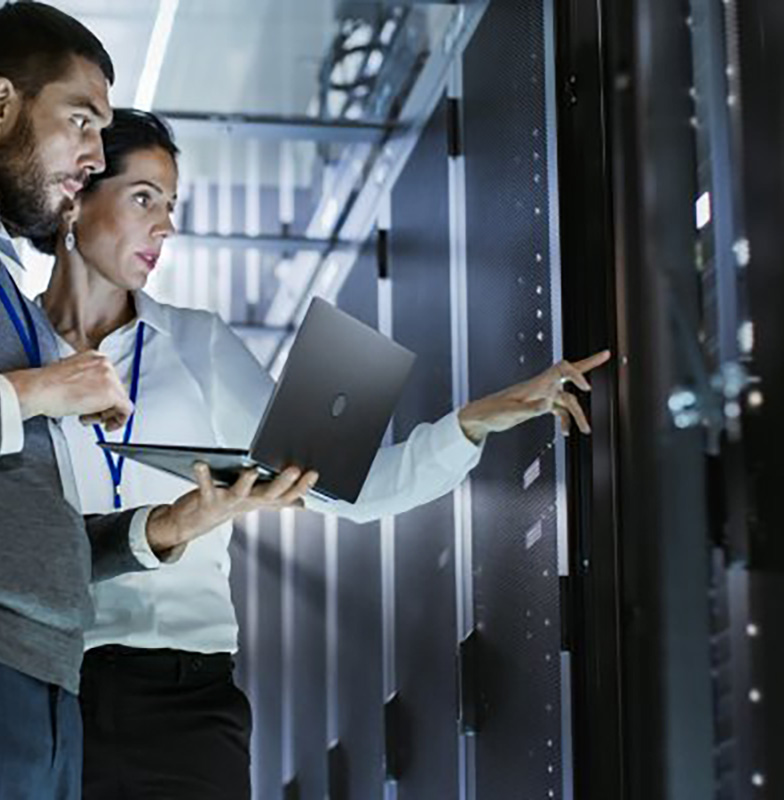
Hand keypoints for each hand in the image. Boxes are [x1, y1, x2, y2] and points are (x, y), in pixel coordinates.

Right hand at [5, 351, 133, 430]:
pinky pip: (126, 410)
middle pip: (117, 390)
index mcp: (95, 357)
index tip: (98, 405)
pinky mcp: (112, 393)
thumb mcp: (72, 375)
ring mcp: (110, 378)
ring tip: (88, 417)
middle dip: (104, 406)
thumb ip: (88, 380)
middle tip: (91, 415)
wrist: (39, 389)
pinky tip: (106, 425)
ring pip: (121, 400)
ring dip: (105, 414)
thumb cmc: (47, 386)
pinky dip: (119, 421)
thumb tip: (95, 394)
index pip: (109, 379)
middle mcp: (105, 364)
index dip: (103, 397)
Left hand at [145, 463, 318, 555]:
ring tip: (252, 470)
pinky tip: (200, 463)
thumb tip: (302, 503)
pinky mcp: (207, 499)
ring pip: (241, 493)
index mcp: (261, 500)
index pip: (287, 495)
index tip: (314, 473)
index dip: (302, 486)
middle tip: (294, 469)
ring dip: (246, 482)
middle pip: (269, 494)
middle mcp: (248, 502)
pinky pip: (205, 486)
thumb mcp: (255, 502)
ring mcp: (228, 502)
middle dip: (283, 483)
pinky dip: (203, 475)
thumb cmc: (227, 504)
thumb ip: (278, 500)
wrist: (194, 522)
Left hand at [457, 350, 611, 442]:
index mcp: (536, 384)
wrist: (480, 417)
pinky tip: (565, 432)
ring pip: (568, 400)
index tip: (586, 388)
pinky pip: (558, 410)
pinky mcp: (538, 405)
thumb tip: (547, 405)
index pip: (562, 369)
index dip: (576, 374)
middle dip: (589, 364)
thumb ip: (530, 408)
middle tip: (607, 354)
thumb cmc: (492, 411)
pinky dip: (565, 420)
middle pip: (569, 373)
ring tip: (586, 431)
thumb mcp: (511, 412)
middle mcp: (541, 386)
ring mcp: (541, 395)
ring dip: (578, 415)